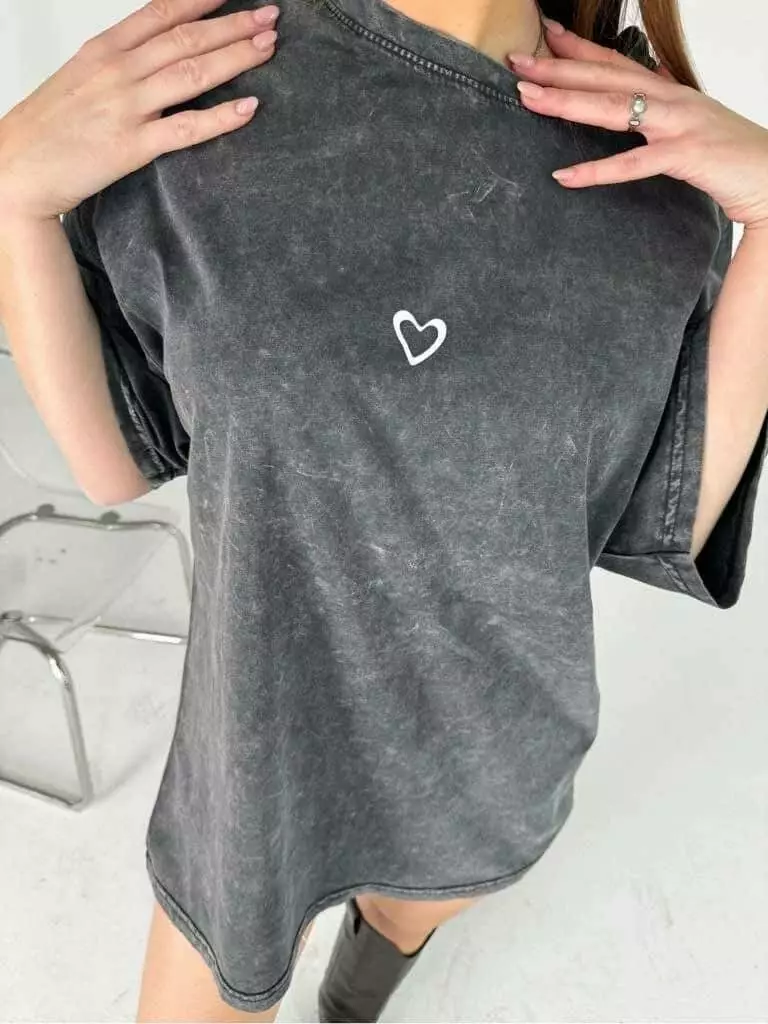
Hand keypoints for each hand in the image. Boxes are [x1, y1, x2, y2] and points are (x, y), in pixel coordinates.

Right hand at [0, 0, 279, 222]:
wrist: (17, 168)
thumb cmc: (49, 126)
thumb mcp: (81, 76)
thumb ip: (120, 61)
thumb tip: (157, 52)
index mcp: (105, 49)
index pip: (161, 12)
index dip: (202, 0)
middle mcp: (119, 71)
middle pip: (186, 38)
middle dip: (233, 26)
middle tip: (269, 18)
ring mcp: (127, 107)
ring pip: (191, 73)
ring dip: (235, 58)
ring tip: (267, 48)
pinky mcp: (133, 146)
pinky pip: (186, 127)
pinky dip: (221, 116)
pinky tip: (249, 106)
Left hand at [506, 19, 767, 228]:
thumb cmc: (732, 157)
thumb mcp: (692, 127)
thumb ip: (664, 114)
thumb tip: (642, 101)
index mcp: (671, 92)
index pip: (618, 63)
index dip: (580, 48)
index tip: (546, 35)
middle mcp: (672, 99)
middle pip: (606, 77)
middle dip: (558, 67)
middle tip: (516, 62)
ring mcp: (679, 124)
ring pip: (613, 108)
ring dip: (567, 100)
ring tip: (527, 98)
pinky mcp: (686, 155)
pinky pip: (633, 164)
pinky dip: (596, 171)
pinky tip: (564, 177)